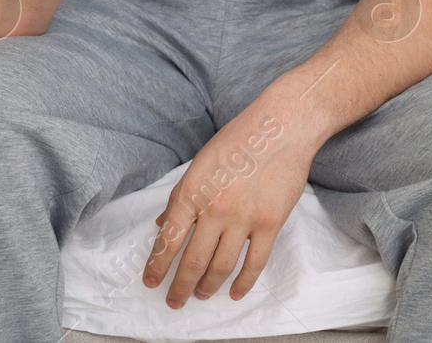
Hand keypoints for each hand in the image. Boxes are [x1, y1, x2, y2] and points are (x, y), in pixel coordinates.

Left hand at [143, 109, 309, 307]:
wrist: (281, 129)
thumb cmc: (238, 141)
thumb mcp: (199, 164)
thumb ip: (181, 197)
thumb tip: (164, 226)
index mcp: (191, 192)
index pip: (168, 240)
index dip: (157, 266)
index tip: (150, 282)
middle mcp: (214, 209)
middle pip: (192, 261)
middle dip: (180, 286)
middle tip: (174, 301)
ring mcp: (243, 219)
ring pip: (221, 267)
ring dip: (208, 287)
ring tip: (201, 295)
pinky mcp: (270, 224)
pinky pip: (254, 263)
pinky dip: (243, 283)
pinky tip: (235, 293)